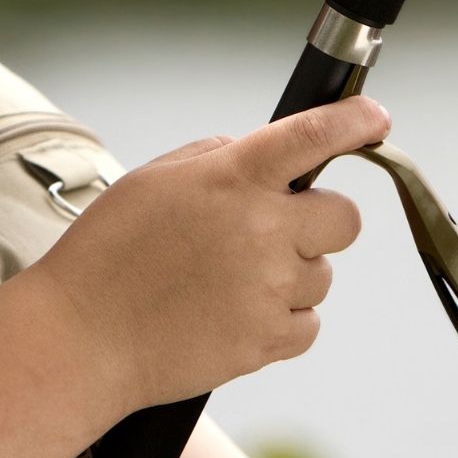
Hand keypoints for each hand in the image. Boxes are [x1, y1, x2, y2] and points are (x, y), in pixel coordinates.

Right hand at [25, 95, 388, 412]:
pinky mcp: (267, 339)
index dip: (355, 122)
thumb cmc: (109, 254)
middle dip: (319, 221)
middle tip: (276, 230)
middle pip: (345, 218)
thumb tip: (263, 162)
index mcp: (232, 178)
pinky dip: (282, 319)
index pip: (314, 136)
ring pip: (322, 274)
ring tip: (229, 282)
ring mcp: (269, 287)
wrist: (83, 337)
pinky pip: (308, 323)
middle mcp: (261, 228)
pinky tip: (234, 313)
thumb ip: (217, 158)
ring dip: (291, 274)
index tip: (375, 119)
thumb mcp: (155, 179)